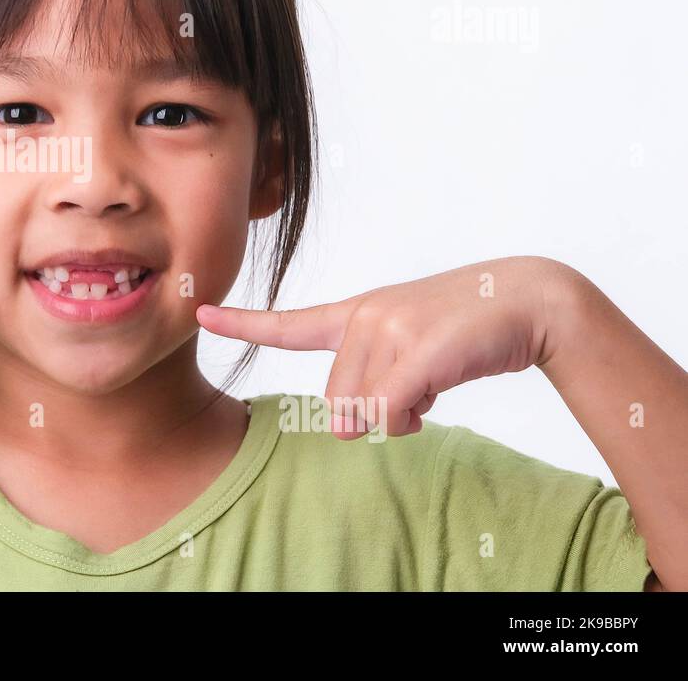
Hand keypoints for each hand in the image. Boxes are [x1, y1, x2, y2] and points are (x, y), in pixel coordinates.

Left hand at [196, 256, 567, 438]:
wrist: (528, 299)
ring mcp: (390, 327)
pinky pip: (390, 408)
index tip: (200, 313)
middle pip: (337, 399)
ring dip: (400, 415)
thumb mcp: (410, 355)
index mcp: (358, 313)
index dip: (243, 324)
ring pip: (362, 409)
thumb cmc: (466, 331)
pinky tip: (434, 394)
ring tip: (432, 379)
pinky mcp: (418, 348)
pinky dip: (407, 417)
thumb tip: (346, 430)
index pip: (290, 323)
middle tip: (415, 386)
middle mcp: (366, 316)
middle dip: (374, 410)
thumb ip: (370, 391)